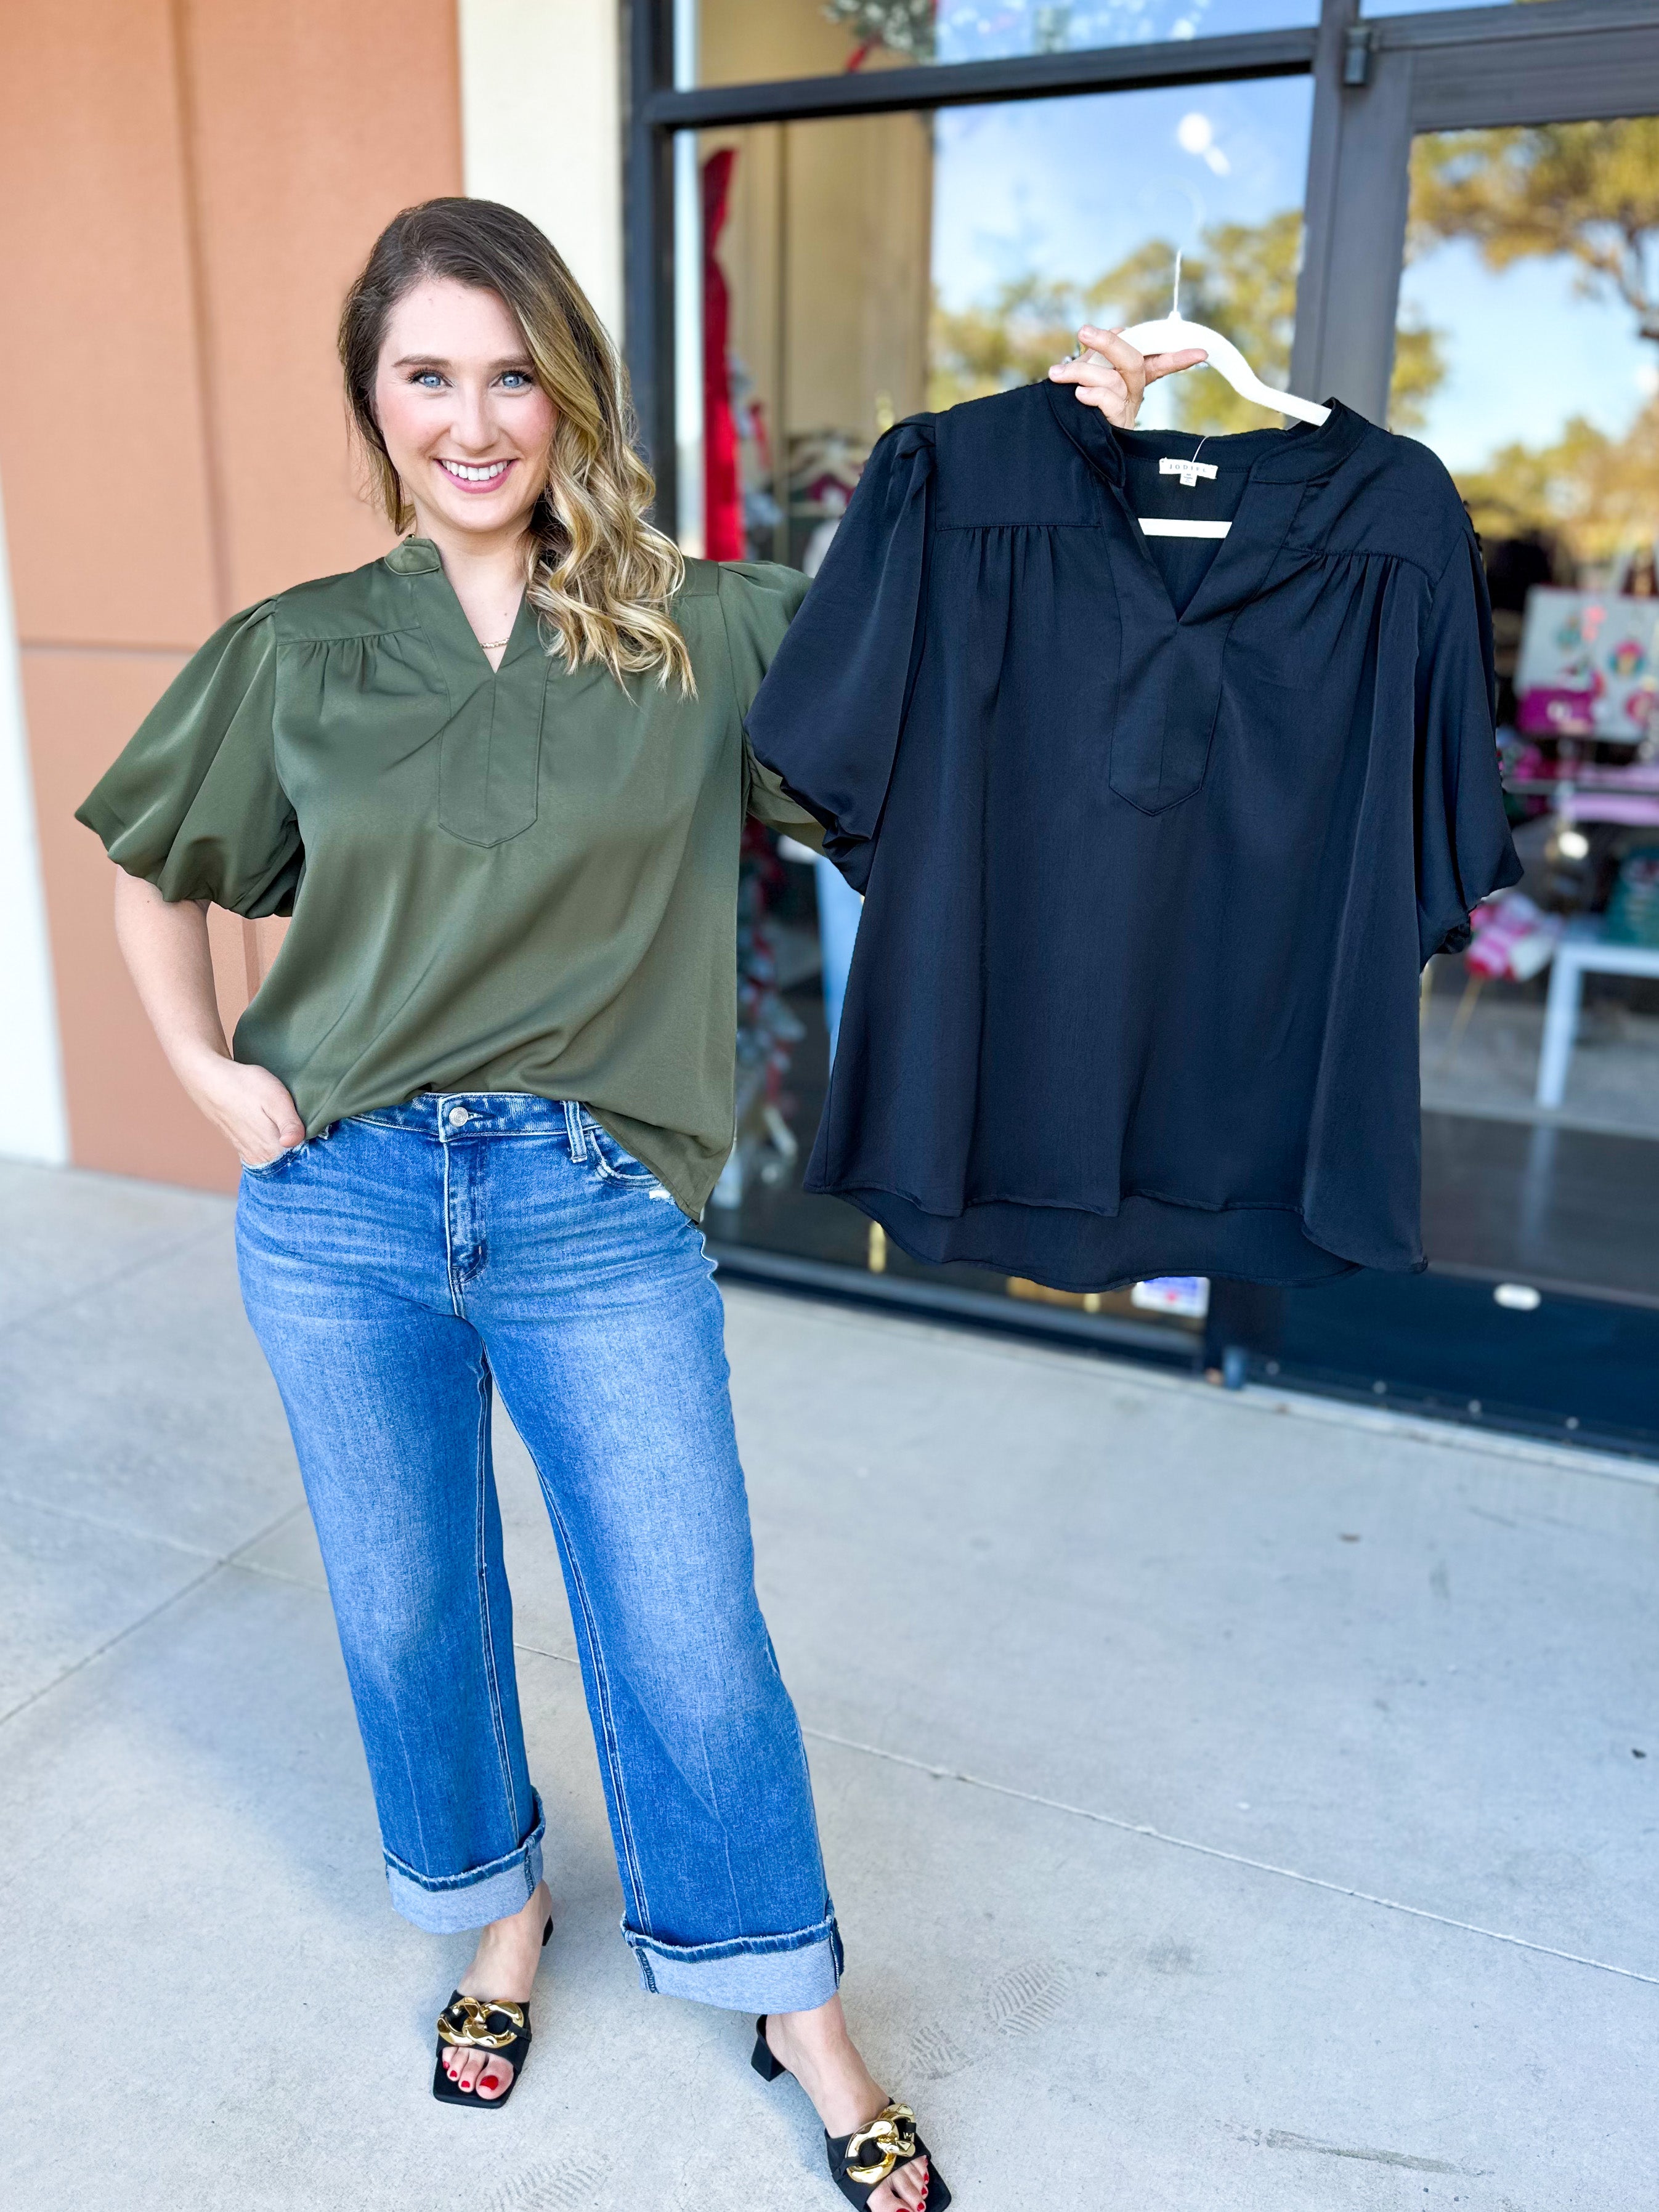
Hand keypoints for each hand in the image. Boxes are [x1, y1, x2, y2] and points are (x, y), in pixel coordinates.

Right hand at [177, 1049, 305, 1166]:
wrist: (210, 1079)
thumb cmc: (245, 1085)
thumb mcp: (275, 1098)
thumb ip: (289, 1123)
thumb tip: (295, 1143)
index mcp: (272, 1149)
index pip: (305, 1160)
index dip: (317, 1149)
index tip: (325, 1137)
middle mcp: (260, 1158)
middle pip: (293, 1162)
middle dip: (306, 1152)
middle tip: (316, 1133)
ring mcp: (250, 1154)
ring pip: (279, 1160)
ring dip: (291, 1151)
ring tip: (299, 1132)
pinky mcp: (243, 1147)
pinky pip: (267, 1155)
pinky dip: (277, 1149)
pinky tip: (280, 1134)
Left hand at [1046, 324, 1207, 427]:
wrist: (1067, 447)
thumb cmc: (1078, 408)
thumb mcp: (1090, 375)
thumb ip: (1100, 355)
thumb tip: (1118, 330)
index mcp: (1132, 379)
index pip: (1159, 363)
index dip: (1179, 357)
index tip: (1203, 353)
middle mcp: (1133, 393)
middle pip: (1134, 361)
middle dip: (1109, 342)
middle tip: (1083, 331)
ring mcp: (1125, 410)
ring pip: (1113, 379)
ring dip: (1082, 371)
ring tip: (1058, 375)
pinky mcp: (1115, 426)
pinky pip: (1109, 401)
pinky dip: (1092, 394)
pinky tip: (1078, 395)